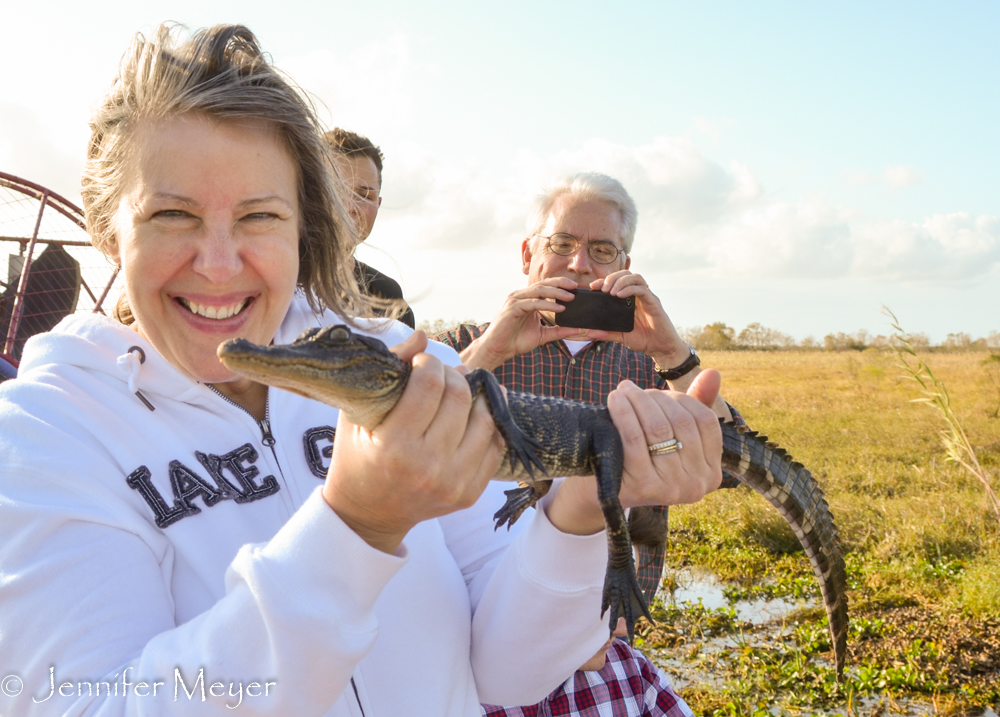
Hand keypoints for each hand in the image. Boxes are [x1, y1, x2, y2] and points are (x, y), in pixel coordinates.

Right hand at [322, 332, 504, 551]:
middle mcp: (428, 466)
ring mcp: (453, 483)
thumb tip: (422, 338)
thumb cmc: (356, 457)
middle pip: (460, 398)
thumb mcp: (356, 414)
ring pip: (485, 420)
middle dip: (453, 375)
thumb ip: (388, 371)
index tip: (422, 364)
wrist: (367, 515)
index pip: (430, 385)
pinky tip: (472, 415)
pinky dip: (487, 425)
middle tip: (442, 375)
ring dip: (475, 397)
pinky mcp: (469, 494)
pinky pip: (494, 446)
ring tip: (461, 390)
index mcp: (395, 446)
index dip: (429, 364)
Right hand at [459, 277, 584, 369]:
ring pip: (538, 291)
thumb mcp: (542, 335)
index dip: (561, 285)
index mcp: (527, 299)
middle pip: (543, 284)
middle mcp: (521, 296)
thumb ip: (558, 331)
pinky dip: (546, 305)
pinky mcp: (512, 308)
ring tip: (570, 297)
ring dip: (556, 293)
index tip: (576, 288)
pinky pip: (532, 303)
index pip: (546, 287)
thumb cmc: (516, 341)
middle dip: (560, 284)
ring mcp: (515, 301)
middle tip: (576, 287)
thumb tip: (577, 330)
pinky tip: (559, 309)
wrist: (498, 350)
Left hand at [545, 370, 722, 534]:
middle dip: (656, 399)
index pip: (706, 421)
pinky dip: (624, 414)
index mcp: (712, 473)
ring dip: (638, 401)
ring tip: (623, 390)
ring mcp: (671, 489)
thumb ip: (697, 405)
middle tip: (632, 389)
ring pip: (658, 429)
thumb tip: (713, 372)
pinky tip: (615, 400)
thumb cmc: (645, 457)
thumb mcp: (673, 435)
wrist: (607, 490)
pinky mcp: (642, 487)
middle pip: (681, 422)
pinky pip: (635, 439)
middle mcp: (697, 486)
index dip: (682, 399)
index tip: (659, 393)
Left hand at [583, 271, 688, 369]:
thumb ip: (606, 333)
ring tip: (611, 292)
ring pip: (635, 277)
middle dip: (612, 277)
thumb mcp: (621, 337)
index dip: (604, 281)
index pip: (617, 282)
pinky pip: (642, 290)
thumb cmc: (644, 340)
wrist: (661, 348)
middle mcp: (638, 295)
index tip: (593, 287)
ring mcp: (647, 298)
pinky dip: (630, 289)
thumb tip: (589, 332)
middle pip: (626, 274)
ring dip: (621, 281)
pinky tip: (620, 295)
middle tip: (602, 288)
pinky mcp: (654, 302)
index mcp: (630, 300)